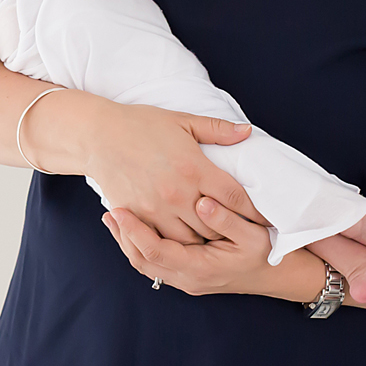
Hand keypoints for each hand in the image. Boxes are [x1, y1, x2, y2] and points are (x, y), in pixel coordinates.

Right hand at [35, 95, 262, 244]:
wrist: (97, 135)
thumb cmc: (141, 124)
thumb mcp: (182, 121)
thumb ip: (218, 130)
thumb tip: (248, 132)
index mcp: (194, 167)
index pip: (234, 197)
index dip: (255, 210)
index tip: (268, 218)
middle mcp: (178, 192)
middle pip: (216, 224)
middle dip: (233, 230)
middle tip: (251, 237)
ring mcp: (157, 208)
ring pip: (192, 239)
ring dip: (208, 242)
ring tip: (223, 244)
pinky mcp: (138, 216)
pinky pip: (165, 240)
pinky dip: (180, 244)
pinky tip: (191, 244)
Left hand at [103, 196, 287, 295]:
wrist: (281, 277)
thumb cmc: (269, 254)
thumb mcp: (253, 234)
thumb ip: (226, 218)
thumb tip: (202, 202)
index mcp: (200, 268)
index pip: (154, 251)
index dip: (133, 230)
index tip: (119, 209)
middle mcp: (188, 279)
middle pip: (142, 260)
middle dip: (123, 236)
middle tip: (110, 210)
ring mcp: (187, 280)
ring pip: (146, 264)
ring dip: (128, 242)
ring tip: (114, 216)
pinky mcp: (189, 275)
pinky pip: (156, 264)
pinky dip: (141, 246)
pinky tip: (136, 228)